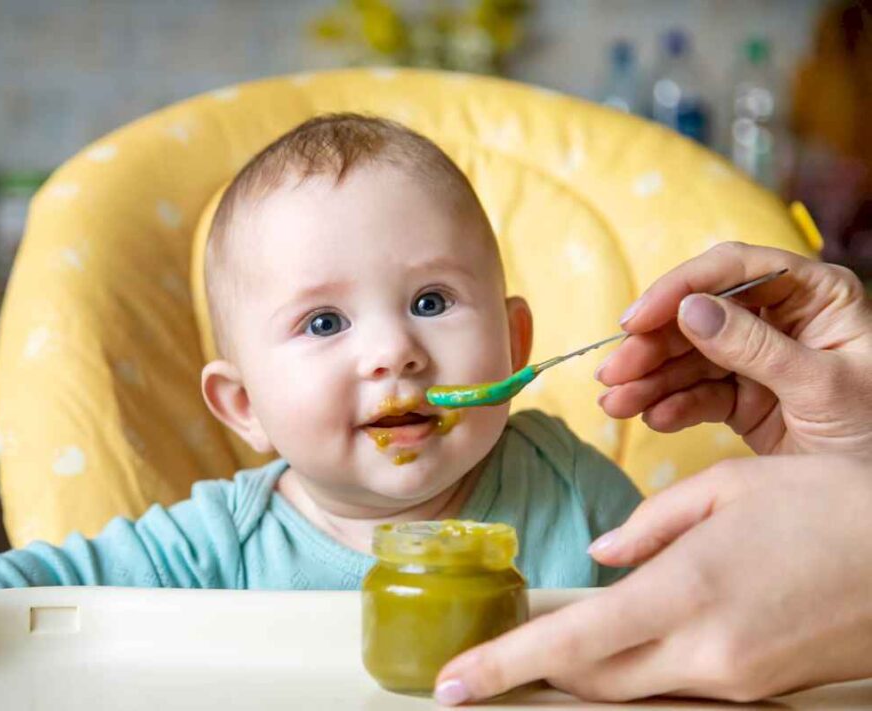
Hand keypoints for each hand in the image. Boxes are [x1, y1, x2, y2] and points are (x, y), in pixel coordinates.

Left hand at [434, 454, 871, 703]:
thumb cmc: (828, 506)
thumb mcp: (726, 489)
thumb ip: (648, 526)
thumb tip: (603, 554)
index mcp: (686, 593)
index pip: (570, 644)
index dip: (504, 665)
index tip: (455, 682)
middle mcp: (706, 653)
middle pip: (592, 680)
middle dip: (539, 670)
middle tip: (497, 654)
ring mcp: (737, 682)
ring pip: (634, 687)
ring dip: (591, 666)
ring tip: (560, 635)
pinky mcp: (760, 690)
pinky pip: (680, 684)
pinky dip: (642, 665)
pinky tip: (637, 632)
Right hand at [596, 242, 871, 454]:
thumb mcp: (821, 385)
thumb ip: (754, 347)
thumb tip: (689, 310)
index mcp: (816, 295)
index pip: (735, 270)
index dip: (679, 288)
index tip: (636, 319)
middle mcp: (782, 319)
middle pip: (700, 316)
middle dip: (652, 345)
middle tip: (614, 372)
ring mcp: (759, 359)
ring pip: (689, 358)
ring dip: (649, 380)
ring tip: (616, 404)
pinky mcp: (743, 398)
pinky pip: (698, 395)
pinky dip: (671, 406)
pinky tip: (652, 417)